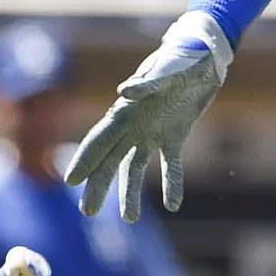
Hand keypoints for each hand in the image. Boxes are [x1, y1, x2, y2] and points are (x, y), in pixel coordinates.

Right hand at [64, 12, 231, 221]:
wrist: (205, 57)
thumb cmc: (181, 58)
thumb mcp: (167, 69)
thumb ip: (146, 84)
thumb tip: (122, 93)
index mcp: (125, 110)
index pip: (100, 138)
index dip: (85, 159)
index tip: (71, 181)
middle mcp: (133, 125)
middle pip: (111, 159)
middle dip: (98, 184)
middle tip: (88, 211)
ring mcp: (152, 132)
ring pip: (135, 167)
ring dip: (130, 192)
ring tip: (130, 219)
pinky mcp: (175, 136)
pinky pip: (170, 164)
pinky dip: (171, 183)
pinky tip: (174, 205)